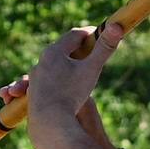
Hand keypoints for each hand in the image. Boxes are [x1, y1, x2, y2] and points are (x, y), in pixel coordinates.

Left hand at [21, 19, 129, 148]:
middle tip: (93, 50)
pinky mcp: (33, 91)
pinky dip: (57, 80)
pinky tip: (64, 86)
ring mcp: (35, 77)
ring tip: (79, 69)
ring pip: (53, 66)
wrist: (49, 122)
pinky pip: (47, 81)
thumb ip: (104, 48)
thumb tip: (116, 26)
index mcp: (54, 51)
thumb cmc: (71, 94)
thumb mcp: (91, 70)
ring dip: (66, 65)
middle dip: (78, 49)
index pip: (75, 35)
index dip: (90, 33)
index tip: (101, 34)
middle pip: (63, 49)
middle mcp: (41, 61)